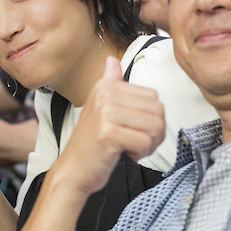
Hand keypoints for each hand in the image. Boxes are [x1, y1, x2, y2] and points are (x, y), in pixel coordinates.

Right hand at [55, 56, 165, 196]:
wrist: (72, 170)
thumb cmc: (90, 143)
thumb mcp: (98, 107)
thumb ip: (110, 82)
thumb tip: (112, 60)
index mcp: (105, 86)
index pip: (153, 96)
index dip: (151, 117)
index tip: (134, 128)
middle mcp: (105, 96)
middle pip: (158, 110)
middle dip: (154, 131)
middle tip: (136, 141)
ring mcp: (106, 114)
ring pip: (156, 126)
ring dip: (149, 144)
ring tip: (132, 147)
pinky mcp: (109, 134)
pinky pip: (146, 142)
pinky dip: (141, 153)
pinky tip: (126, 154)